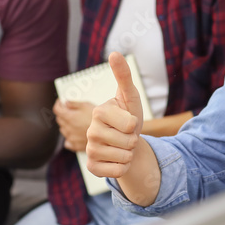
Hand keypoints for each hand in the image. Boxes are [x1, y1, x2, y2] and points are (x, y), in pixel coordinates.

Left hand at [53, 99, 94, 152]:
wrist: (108, 131)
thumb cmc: (98, 118)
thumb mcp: (86, 105)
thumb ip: (73, 103)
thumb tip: (66, 102)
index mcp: (69, 117)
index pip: (57, 110)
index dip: (58, 104)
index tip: (61, 102)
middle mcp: (68, 128)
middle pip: (60, 120)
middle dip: (63, 114)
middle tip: (69, 111)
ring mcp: (71, 138)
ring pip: (63, 130)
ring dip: (66, 125)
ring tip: (76, 122)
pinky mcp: (76, 145)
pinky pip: (68, 141)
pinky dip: (69, 137)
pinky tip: (75, 134)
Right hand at [85, 52, 144, 178]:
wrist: (127, 141)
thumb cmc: (129, 116)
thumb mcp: (130, 97)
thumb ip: (123, 75)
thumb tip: (114, 53)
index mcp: (99, 112)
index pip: (130, 125)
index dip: (135, 125)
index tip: (128, 122)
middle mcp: (90, 131)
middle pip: (128, 142)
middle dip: (133, 141)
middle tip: (126, 136)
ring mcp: (90, 149)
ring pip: (124, 157)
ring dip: (129, 154)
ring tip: (123, 146)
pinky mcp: (92, 167)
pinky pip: (118, 172)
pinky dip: (124, 167)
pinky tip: (118, 159)